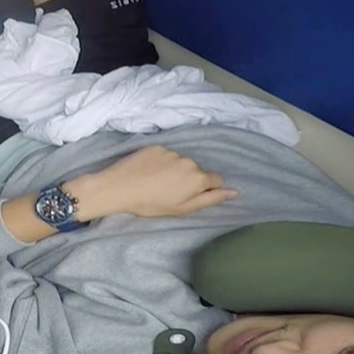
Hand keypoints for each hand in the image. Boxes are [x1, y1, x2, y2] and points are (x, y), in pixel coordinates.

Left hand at [71, 145, 236, 220]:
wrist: (118, 187)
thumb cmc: (151, 204)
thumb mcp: (183, 208)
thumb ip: (211, 199)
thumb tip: (235, 192)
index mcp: (198, 178)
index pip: (216, 179)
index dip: (206, 188)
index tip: (189, 194)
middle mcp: (188, 160)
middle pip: (197, 170)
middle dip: (189, 179)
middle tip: (169, 191)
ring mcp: (171, 151)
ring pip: (181, 162)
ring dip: (174, 170)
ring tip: (156, 181)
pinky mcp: (156, 145)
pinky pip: (166, 154)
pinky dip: (161, 162)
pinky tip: (148, 171)